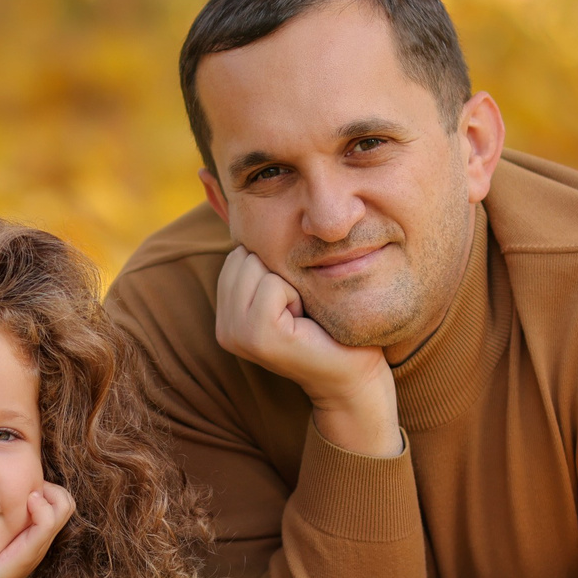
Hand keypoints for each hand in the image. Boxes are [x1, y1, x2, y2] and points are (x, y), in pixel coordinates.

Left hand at [0, 483, 75, 577]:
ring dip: (49, 493)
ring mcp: (41, 542)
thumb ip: (2, 513)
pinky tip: (26, 503)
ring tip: (27, 497)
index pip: (61, 499)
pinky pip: (48, 521)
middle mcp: (44, 536)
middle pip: (67, 501)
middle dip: (52, 487)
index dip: (48, 486)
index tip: (24, 487)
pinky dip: (40, 506)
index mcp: (37, 531)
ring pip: (64, 506)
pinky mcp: (33, 548)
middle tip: (27, 491)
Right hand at [214, 247, 400, 457]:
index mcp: (226, 316)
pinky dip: (296, 295)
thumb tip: (233, 200)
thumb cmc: (330, 329)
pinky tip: (305, 322)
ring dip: (289, 284)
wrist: (353, 377)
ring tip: (302, 316)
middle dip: (279, 273)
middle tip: (300, 311)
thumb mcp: (290, 288)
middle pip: (244, 256)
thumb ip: (263, 261)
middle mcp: (224, 328)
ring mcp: (235, 335)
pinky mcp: (256, 336)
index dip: (274, 267)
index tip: (293, 304)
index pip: (238, 254)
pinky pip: (272, 285)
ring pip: (256, 266)